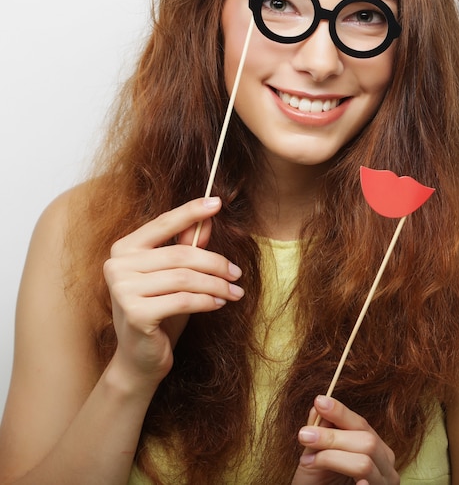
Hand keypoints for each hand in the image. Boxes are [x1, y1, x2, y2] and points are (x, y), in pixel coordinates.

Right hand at [103, 197, 243, 387]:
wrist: (140, 359)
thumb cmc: (160, 311)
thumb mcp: (175, 276)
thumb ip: (187, 247)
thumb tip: (208, 220)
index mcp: (124, 248)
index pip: (163, 223)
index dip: (191, 211)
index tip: (216, 202)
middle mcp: (118, 265)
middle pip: (180, 254)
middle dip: (215, 263)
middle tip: (237, 273)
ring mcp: (123, 289)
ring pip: (185, 278)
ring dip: (216, 284)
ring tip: (234, 291)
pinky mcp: (135, 313)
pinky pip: (183, 300)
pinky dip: (206, 301)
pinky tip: (219, 303)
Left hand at [292, 396, 399, 484]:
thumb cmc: (321, 482)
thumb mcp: (318, 453)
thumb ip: (322, 429)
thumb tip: (318, 405)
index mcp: (375, 447)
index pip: (361, 424)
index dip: (340, 412)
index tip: (319, 401)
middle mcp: (385, 465)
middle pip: (366, 441)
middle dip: (332, 437)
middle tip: (304, 435)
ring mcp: (384, 484)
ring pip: (364, 463)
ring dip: (332, 457)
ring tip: (308, 460)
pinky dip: (359, 483)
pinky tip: (352, 482)